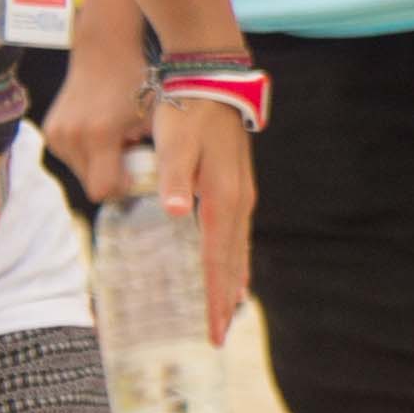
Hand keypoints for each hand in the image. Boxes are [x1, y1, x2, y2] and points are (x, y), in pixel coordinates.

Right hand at [39, 53, 147, 207]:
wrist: (104, 50)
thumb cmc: (136, 81)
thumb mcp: (152, 118)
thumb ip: (152, 153)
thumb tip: (157, 184)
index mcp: (99, 134)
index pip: (103, 189)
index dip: (123, 189)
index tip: (138, 176)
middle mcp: (71, 136)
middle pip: (91, 184)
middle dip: (112, 178)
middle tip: (131, 157)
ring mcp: (56, 134)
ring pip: (81, 173)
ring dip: (100, 166)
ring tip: (117, 141)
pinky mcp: (50, 131)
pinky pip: (72, 158)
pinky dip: (88, 154)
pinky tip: (102, 133)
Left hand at [146, 86, 257, 342]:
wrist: (211, 76)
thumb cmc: (187, 109)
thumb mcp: (174, 141)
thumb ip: (174, 178)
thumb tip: (175, 211)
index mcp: (221, 197)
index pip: (218, 259)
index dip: (215, 297)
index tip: (213, 329)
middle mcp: (237, 200)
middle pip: (233, 261)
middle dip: (226, 299)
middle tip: (218, 336)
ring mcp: (239, 192)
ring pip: (238, 248)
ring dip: (232, 281)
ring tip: (229, 310)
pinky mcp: (234, 185)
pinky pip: (236, 233)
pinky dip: (232, 258)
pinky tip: (228, 264)